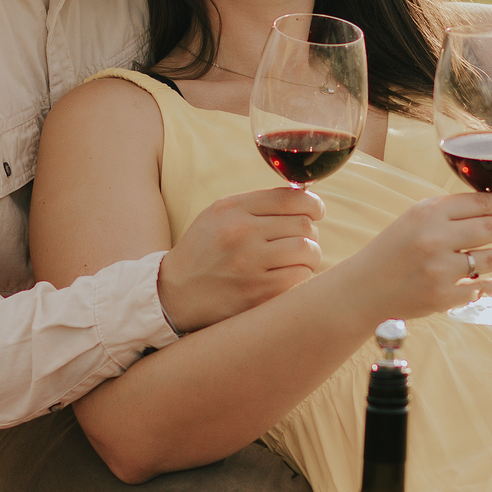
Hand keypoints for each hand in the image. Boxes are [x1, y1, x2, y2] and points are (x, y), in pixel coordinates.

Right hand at [158, 187, 323, 331]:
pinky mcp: (258, 294)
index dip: (313, 204)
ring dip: (309, 257)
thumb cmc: (204, 251)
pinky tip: (286, 278)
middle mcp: (242, 233)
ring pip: (308, 252)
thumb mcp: (218, 215)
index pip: (291, 198)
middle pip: (304, 225)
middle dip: (310, 233)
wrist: (175, 293)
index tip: (317, 212)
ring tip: (295, 261)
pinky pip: (301, 279)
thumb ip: (256, 205)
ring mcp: (251, 265)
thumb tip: (305, 199)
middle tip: (302, 241)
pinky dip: (300, 278)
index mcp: (233, 209)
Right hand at [347, 191, 491, 321]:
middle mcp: (435, 239)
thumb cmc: (392, 251)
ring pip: (490, 259)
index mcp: (428, 213)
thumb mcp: (413, 219)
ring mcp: (439, 270)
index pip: (479, 202)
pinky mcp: (442, 297)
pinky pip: (480, 289)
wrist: (364, 289)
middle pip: (490, 228)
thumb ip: (448, 211)